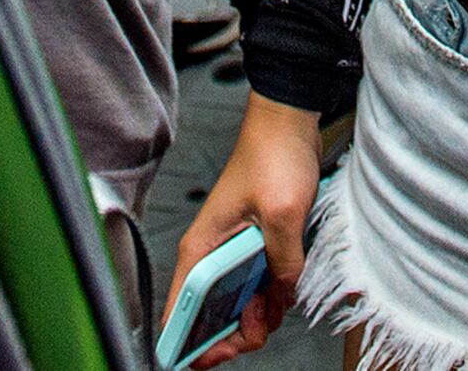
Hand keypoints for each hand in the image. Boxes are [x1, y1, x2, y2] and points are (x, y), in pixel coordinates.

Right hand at [167, 97, 323, 365]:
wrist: (287, 121)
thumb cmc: (272, 155)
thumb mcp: (282, 214)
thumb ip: (284, 262)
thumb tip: (286, 294)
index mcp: (201, 248)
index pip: (180, 309)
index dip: (189, 341)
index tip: (209, 358)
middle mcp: (210, 252)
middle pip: (208, 313)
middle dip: (233, 332)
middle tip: (257, 333)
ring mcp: (232, 249)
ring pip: (235, 302)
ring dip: (255, 315)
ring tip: (274, 309)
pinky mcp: (253, 244)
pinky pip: (256, 283)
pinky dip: (269, 296)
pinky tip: (283, 293)